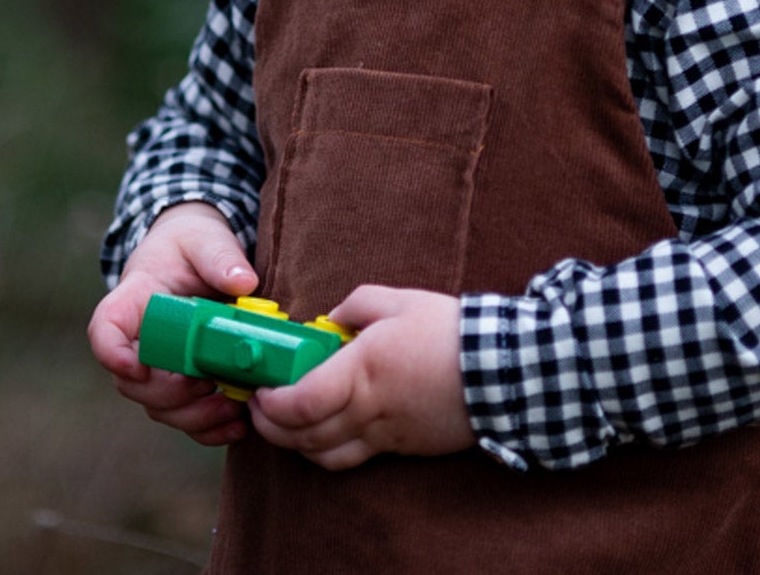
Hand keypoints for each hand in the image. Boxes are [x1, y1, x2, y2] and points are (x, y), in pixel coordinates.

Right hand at [87, 201, 259, 446]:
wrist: (197, 255)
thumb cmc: (192, 243)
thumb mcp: (205, 238)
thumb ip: (220, 256)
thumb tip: (243, 282)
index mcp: (132, 301)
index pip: (105, 329)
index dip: (112, 354)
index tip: (138, 367)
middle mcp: (137, 342)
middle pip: (134, 382)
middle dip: (170, 392)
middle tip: (206, 385)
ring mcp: (157, 368)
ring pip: (159, 407)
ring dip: (193, 416)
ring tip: (232, 408)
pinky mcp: (182, 385)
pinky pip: (186, 417)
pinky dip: (209, 428)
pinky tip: (238, 424)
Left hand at [248, 285, 475, 470]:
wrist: (499, 371)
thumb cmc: (448, 332)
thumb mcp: (398, 300)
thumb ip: (355, 304)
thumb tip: (332, 318)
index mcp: (361, 371)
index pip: (299, 404)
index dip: (270, 404)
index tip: (260, 389)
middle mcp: (367, 410)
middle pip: (303, 437)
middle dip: (271, 427)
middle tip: (261, 407)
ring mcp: (384, 435)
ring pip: (324, 455)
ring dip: (296, 444)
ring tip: (286, 421)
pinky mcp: (400, 447)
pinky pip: (353, 458)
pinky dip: (328, 451)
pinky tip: (325, 430)